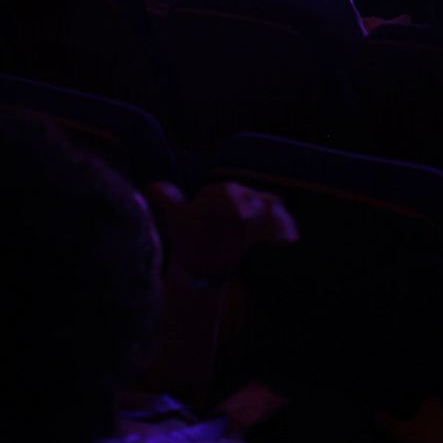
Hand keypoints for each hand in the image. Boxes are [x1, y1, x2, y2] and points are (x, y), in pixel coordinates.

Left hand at [146, 182, 297, 283]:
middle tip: (261, 218)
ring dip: (276, 218)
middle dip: (256, 207)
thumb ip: (170, 202)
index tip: (241, 215)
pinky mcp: (265, 226)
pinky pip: (279, 224)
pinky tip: (289, 240)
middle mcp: (237, 197)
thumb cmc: (189, 233)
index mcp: (215, 195)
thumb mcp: (177, 219)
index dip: (233, 202)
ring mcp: (254, 210)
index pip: (225, 194)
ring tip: (281, 233)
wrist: (201, 256)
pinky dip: (285, 229)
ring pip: (269, 207)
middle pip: (251, 198)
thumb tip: (153, 186)